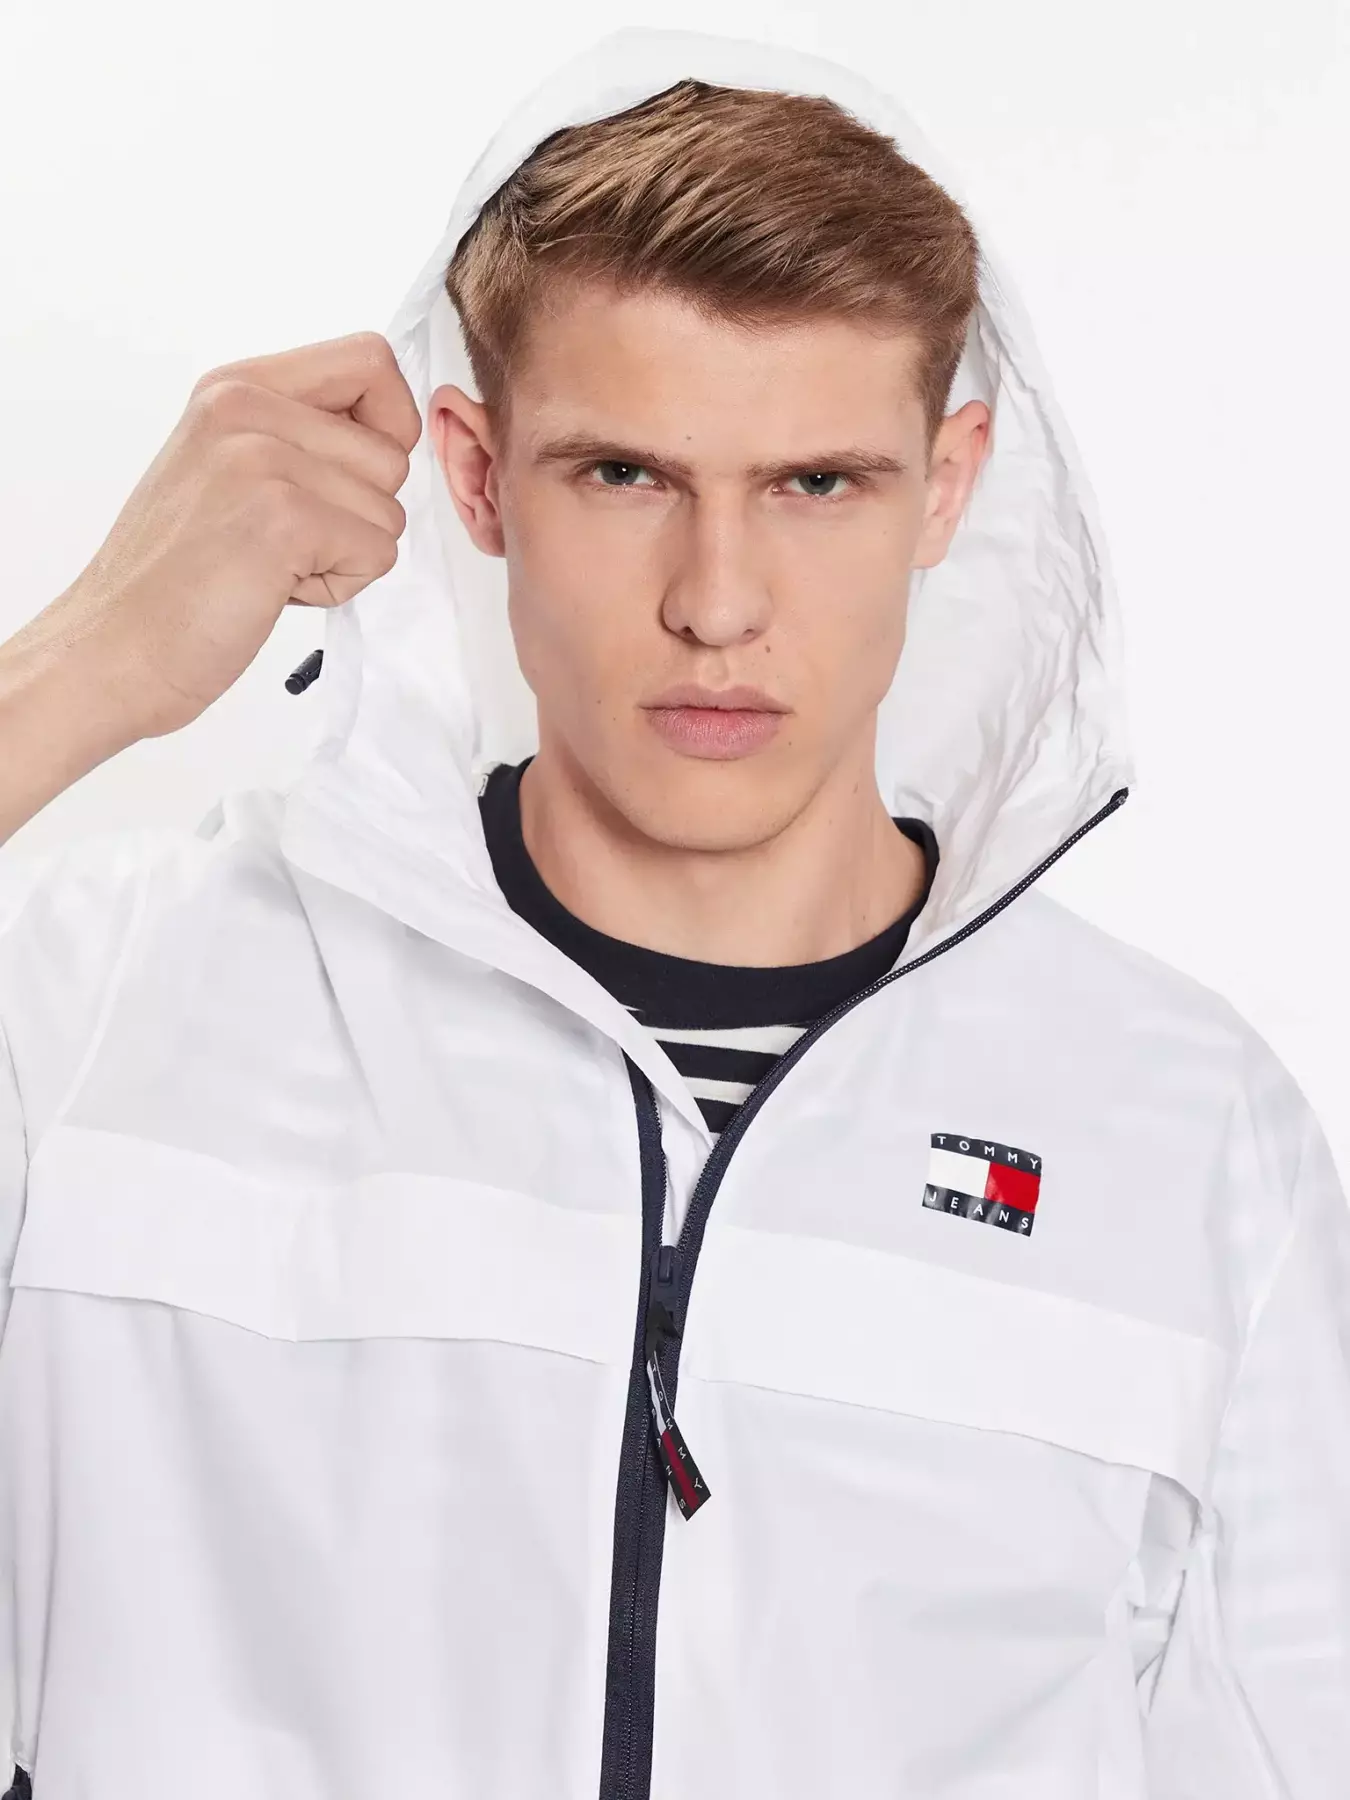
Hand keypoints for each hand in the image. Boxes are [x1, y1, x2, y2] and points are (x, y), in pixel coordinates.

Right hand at [48, 329, 421, 741]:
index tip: (353, 476)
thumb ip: (301, 435)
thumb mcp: (230, 468)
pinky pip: (378, 552)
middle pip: (393, 450)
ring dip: (347, 554)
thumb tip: (397, 437)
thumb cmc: (179, 575)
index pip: (371, 360)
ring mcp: (261, 459)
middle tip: (285, 541)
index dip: (391, 423)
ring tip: (272, 565)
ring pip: (390, 509)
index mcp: (235, 387)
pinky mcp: (283, 519)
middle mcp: (245, 406)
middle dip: (361, 512)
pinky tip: (273, 589)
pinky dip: (338, 587)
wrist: (117, 647)